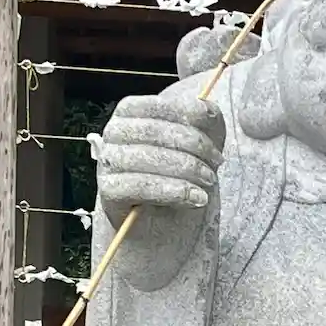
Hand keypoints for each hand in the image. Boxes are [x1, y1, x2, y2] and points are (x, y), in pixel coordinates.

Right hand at [96, 87, 224, 222]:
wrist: (163, 220)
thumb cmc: (179, 173)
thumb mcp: (199, 141)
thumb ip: (205, 118)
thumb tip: (208, 108)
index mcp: (130, 111)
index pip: (159, 105)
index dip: (188, 113)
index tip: (213, 125)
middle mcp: (114, 132)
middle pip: (155, 131)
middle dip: (194, 145)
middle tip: (217, 162)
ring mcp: (108, 161)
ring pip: (149, 158)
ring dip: (187, 169)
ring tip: (209, 181)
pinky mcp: (109, 189)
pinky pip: (141, 186)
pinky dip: (174, 191)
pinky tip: (197, 198)